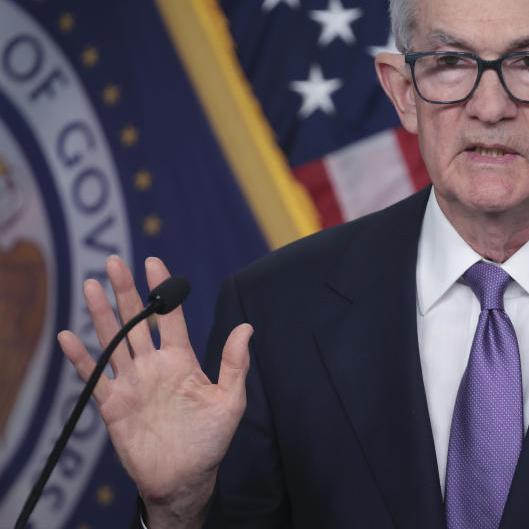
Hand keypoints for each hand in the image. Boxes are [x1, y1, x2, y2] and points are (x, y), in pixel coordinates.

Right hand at [58, 256, 251, 528]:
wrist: (185, 478)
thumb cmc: (210, 440)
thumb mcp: (230, 401)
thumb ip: (235, 364)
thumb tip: (247, 328)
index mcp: (182, 360)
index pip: (169, 317)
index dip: (162, 291)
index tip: (154, 263)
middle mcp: (154, 366)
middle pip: (136, 322)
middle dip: (125, 292)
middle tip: (114, 262)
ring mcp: (132, 383)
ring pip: (113, 342)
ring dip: (102, 315)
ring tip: (90, 286)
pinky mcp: (114, 405)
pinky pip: (94, 377)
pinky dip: (81, 358)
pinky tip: (69, 336)